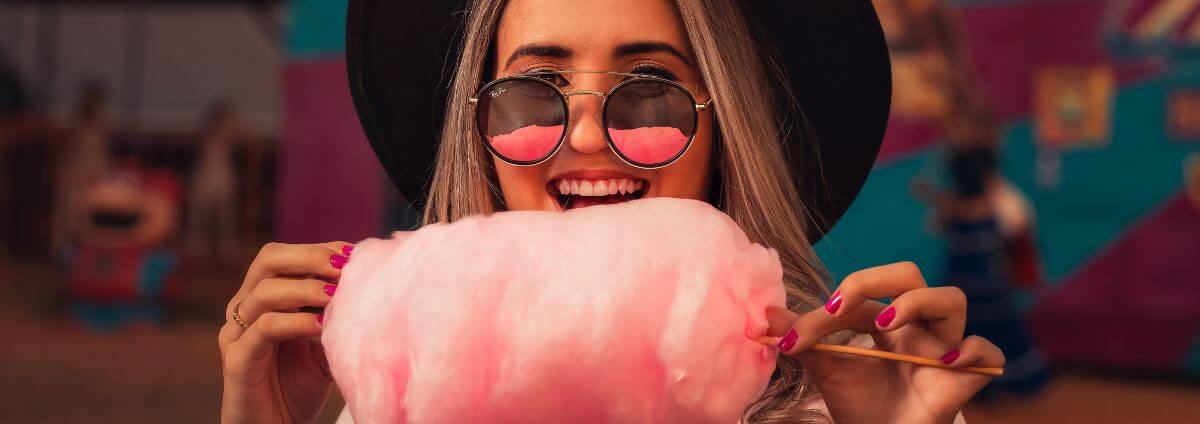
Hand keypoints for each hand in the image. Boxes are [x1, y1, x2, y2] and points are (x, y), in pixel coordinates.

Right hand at [218, 242, 351, 423]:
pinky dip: (295, 322)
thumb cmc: (298, 388)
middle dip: (310, 256)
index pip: (287, 256)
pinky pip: (263, 330)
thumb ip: (338, 317)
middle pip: (268, 259)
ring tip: (338, 295)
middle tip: (345, 265)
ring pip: (264, 292)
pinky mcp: (236, 360)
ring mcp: (236, 333)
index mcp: (265, 299)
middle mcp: (245, 309)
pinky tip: (321, 327)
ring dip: (306, 288)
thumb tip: (374, 285)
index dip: (320, 249)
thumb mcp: (325, 346)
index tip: (356, 255)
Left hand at [768, 262, 1003, 423]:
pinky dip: (973, 351)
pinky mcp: (964, 378)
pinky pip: (986, 352)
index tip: (791, 338)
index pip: (859, 296)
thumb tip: (765, 314)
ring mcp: (942, 348)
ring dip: (919, 303)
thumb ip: (802, 339)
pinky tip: (945, 363)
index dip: (825, 311)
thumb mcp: (825, 371)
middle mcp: (915, 326)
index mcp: (882, 320)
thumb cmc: (860, 405)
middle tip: (845, 307)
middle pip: (910, 275)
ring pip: (952, 299)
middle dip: (876, 279)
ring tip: (887, 326)